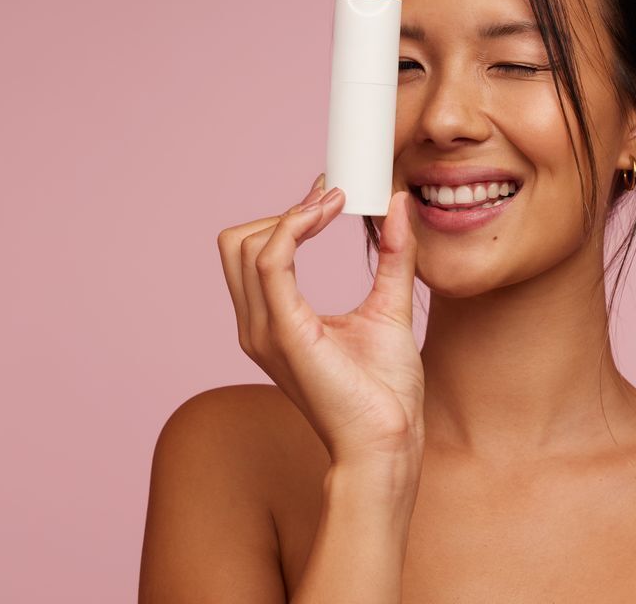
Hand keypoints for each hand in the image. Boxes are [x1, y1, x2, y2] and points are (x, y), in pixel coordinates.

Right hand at [217, 174, 424, 467]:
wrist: (389, 441)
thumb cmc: (386, 392)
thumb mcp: (390, 307)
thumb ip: (394, 257)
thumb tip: (398, 206)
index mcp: (275, 322)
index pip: (254, 251)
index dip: (288, 214)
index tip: (332, 194)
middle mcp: (258, 325)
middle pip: (237, 242)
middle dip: (283, 211)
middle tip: (334, 198)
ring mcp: (264, 330)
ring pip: (245, 246)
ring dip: (291, 214)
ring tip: (335, 203)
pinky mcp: (284, 332)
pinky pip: (269, 262)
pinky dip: (294, 227)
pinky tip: (327, 215)